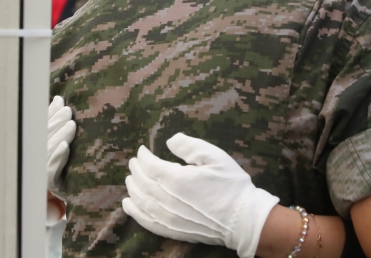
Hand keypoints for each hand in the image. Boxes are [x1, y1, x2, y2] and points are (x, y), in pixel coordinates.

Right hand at [47, 96, 75, 199]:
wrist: (82, 192)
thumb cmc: (72, 163)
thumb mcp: (67, 140)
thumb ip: (58, 121)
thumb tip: (58, 99)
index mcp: (39, 147)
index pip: (42, 127)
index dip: (50, 114)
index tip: (61, 102)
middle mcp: (37, 159)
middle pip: (44, 138)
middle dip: (56, 123)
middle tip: (68, 111)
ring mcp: (42, 172)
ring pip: (48, 151)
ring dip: (59, 136)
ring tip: (71, 125)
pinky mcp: (51, 184)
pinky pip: (52, 170)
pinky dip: (58, 157)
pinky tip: (65, 147)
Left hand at [122, 133, 278, 257]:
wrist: (241, 219)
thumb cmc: (231, 185)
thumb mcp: (215, 157)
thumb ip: (190, 146)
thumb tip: (170, 140)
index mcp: (177, 179)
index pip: (150, 166)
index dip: (143, 157)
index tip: (142, 150)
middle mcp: (167, 199)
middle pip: (143, 182)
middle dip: (136, 170)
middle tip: (134, 162)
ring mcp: (168, 217)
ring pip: (141, 201)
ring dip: (132, 188)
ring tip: (130, 179)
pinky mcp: (172, 230)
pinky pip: (146, 221)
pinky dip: (134, 211)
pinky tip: (129, 204)